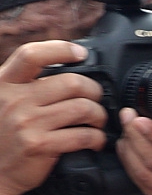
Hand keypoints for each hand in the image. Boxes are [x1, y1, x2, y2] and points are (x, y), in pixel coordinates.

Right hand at [0, 41, 105, 194]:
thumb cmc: (4, 134)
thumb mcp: (3, 100)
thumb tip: (66, 65)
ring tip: (97, 122)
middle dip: (93, 91)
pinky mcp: (40, 145)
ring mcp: (26, 123)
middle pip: (71, 83)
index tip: (81, 54)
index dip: (60, 49)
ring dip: (99, 115)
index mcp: (4, 83)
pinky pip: (83, 135)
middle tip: (95, 100)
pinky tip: (95, 141)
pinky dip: (97, 138)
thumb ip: (25, 84)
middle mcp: (13, 100)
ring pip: (82, 109)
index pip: (31, 55)